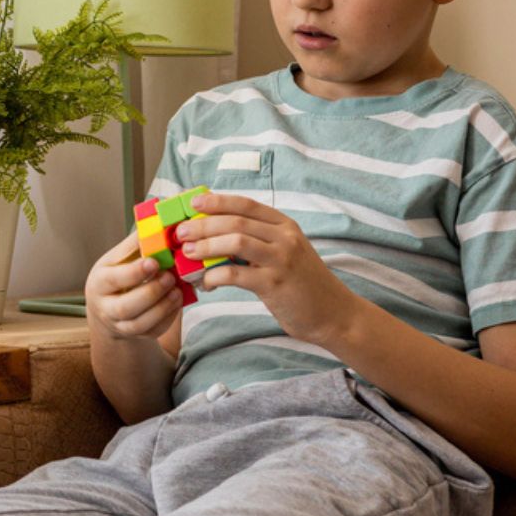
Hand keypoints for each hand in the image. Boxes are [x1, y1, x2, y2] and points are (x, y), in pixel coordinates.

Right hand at [85, 231, 181, 342]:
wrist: (108, 306)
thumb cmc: (117, 275)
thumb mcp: (118, 258)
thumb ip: (135, 244)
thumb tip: (157, 222)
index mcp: (99, 282)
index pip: (113, 280)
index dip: (134, 273)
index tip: (154, 262)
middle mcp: (105, 307)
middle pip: (125, 307)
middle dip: (151, 293)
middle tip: (170, 277)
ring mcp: (120, 325)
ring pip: (140, 324)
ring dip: (162, 308)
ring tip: (177, 290)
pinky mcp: (135, 335)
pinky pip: (153, 332)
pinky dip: (168, 317)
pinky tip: (177, 301)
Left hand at [177, 192, 355, 344]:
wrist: (333, 314)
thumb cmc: (301, 284)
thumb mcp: (283, 254)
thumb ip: (256, 242)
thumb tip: (213, 237)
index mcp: (284, 225)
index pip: (246, 204)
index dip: (217, 201)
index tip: (193, 203)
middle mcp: (285, 237)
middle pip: (235, 221)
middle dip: (202, 225)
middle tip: (181, 233)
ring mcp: (281, 259)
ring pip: (235, 241)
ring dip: (206, 246)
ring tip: (187, 254)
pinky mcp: (275, 283)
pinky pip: (236, 274)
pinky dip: (214, 277)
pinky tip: (206, 283)